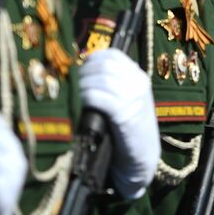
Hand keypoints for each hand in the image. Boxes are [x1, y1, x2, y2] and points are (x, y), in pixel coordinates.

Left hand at [78, 49, 160, 199]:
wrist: (141, 159)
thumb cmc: (127, 131)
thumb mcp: (125, 102)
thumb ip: (111, 85)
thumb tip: (79, 70)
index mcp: (140, 77)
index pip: (112, 55)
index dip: (91, 59)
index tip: (79, 70)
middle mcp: (139, 84)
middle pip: (105, 65)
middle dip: (84, 72)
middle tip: (71, 84)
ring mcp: (134, 99)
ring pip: (101, 80)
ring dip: (82, 86)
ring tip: (73, 95)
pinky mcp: (125, 115)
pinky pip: (99, 97)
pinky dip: (86, 98)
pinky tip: (80, 105)